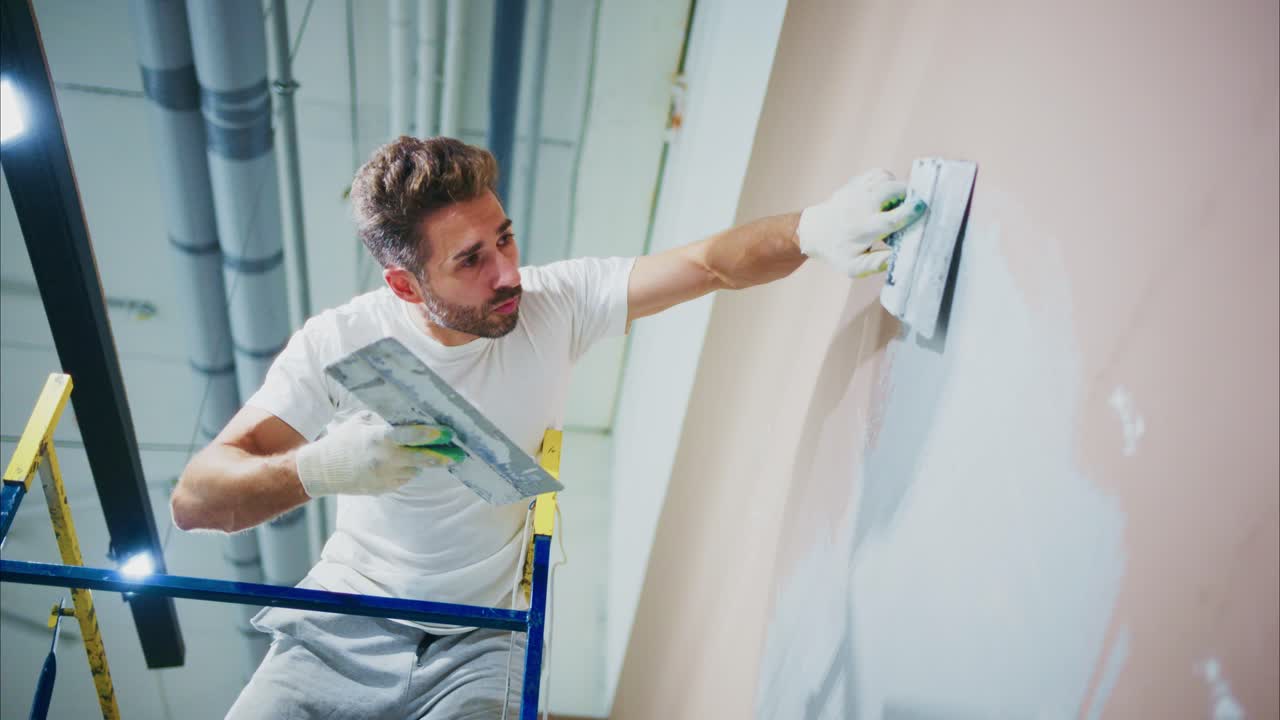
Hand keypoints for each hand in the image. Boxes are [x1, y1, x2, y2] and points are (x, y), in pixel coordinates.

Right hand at [295, 411, 459, 496]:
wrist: (321, 470)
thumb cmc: (343, 440)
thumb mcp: (362, 421)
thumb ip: (385, 419)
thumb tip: (412, 413)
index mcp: (378, 439)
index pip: (411, 436)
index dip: (432, 434)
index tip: (449, 432)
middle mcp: (383, 460)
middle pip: (422, 459)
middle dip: (443, 456)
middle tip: (460, 453)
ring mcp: (384, 477)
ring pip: (415, 469)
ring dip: (423, 462)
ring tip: (431, 453)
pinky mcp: (383, 489)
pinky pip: (404, 479)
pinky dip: (408, 470)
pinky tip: (403, 462)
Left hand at [796, 169, 926, 277]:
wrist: (815, 231)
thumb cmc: (838, 251)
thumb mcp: (854, 266)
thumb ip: (876, 264)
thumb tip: (897, 257)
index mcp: (863, 229)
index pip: (891, 219)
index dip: (909, 212)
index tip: (922, 208)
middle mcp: (861, 206)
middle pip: (893, 191)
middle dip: (908, 197)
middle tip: (911, 210)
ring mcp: (858, 191)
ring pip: (888, 179)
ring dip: (899, 190)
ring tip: (895, 205)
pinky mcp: (857, 182)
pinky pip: (881, 174)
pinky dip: (889, 182)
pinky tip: (886, 196)